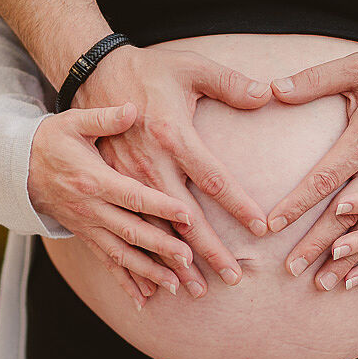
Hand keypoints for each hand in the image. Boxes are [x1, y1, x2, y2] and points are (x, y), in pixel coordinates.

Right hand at [29, 103, 195, 309]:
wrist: (17, 167)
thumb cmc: (51, 139)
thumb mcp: (73, 121)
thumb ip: (104, 118)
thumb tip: (133, 108)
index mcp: (93, 179)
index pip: (133, 195)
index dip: (161, 206)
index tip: (188, 216)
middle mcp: (90, 208)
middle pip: (131, 231)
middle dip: (161, 247)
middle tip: (190, 260)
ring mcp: (87, 226)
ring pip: (121, 254)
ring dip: (148, 271)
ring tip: (176, 285)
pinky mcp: (85, 236)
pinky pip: (106, 263)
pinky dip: (125, 282)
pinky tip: (144, 300)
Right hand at [80, 46, 272, 293]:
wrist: (90, 74)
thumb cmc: (147, 71)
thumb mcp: (189, 67)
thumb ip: (228, 82)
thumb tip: (267, 93)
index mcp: (171, 136)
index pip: (211, 178)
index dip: (237, 203)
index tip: (260, 227)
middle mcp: (145, 165)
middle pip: (182, 218)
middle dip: (208, 250)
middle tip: (233, 276)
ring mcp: (122, 182)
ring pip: (150, 233)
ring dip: (171, 265)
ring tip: (196, 291)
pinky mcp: (106, 189)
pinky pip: (119, 235)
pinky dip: (132, 266)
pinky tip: (147, 291)